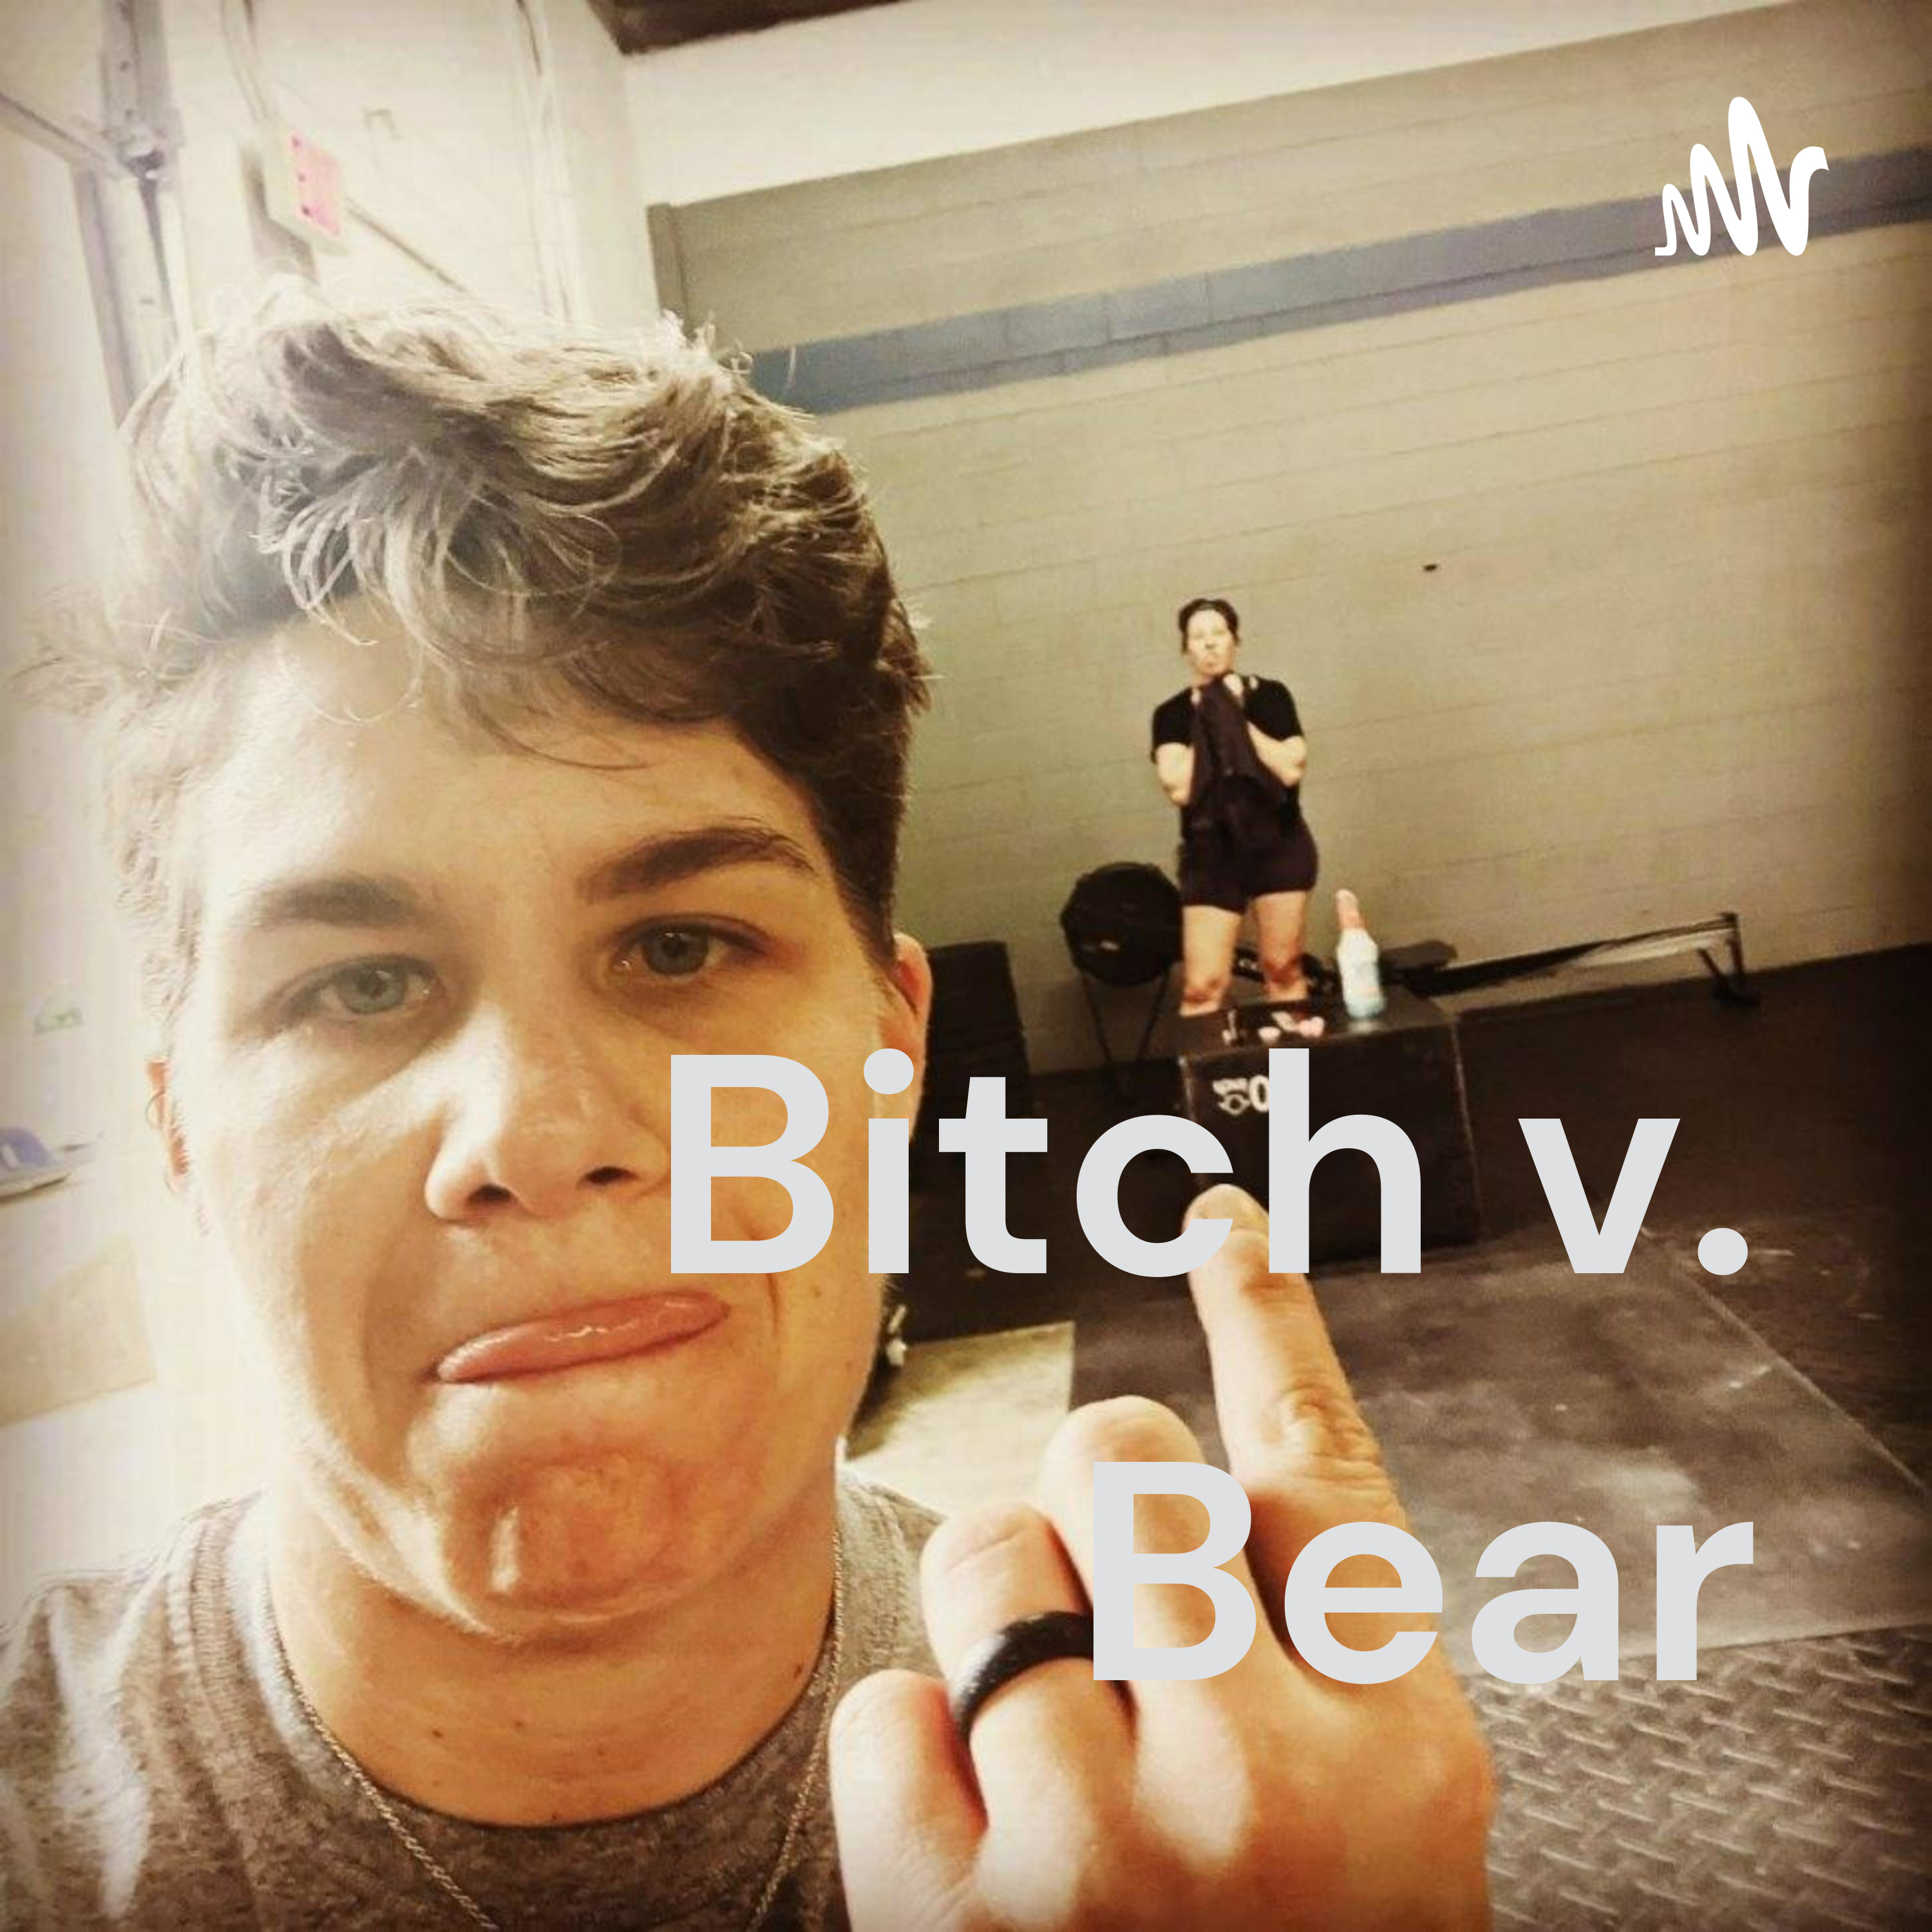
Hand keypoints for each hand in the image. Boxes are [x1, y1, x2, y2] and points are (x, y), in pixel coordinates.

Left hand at [830, 1186, 1493, 1928]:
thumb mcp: (1380, 1804)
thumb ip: (1318, 1629)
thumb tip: (1208, 1436)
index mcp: (1396, 1741)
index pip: (1320, 1466)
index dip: (1266, 1316)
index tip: (1218, 1217)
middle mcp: (1266, 1781)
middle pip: (1124, 1458)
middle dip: (1105, 1507)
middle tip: (1121, 1617)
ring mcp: (1102, 1851)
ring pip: (985, 1553)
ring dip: (1001, 1626)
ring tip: (1054, 1749)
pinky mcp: (953, 1915)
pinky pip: (884, 1706)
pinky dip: (915, 1766)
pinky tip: (984, 1851)